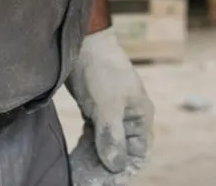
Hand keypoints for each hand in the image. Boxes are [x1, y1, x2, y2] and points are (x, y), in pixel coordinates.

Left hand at [65, 29, 152, 183]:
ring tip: (79, 173)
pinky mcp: (95, 112)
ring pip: (106, 147)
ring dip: (94, 161)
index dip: (125, 170)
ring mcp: (111, 116)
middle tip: (87, 179)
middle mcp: (128, 119)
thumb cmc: (103, 70)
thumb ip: (112, 135)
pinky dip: (86, 150)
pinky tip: (75, 158)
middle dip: (106, 169)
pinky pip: (94, 139)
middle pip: (121, 153)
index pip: (139, 153)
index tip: (106, 182)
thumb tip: (115, 165)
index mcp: (140, 116)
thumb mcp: (109, 104)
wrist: (85, 44)